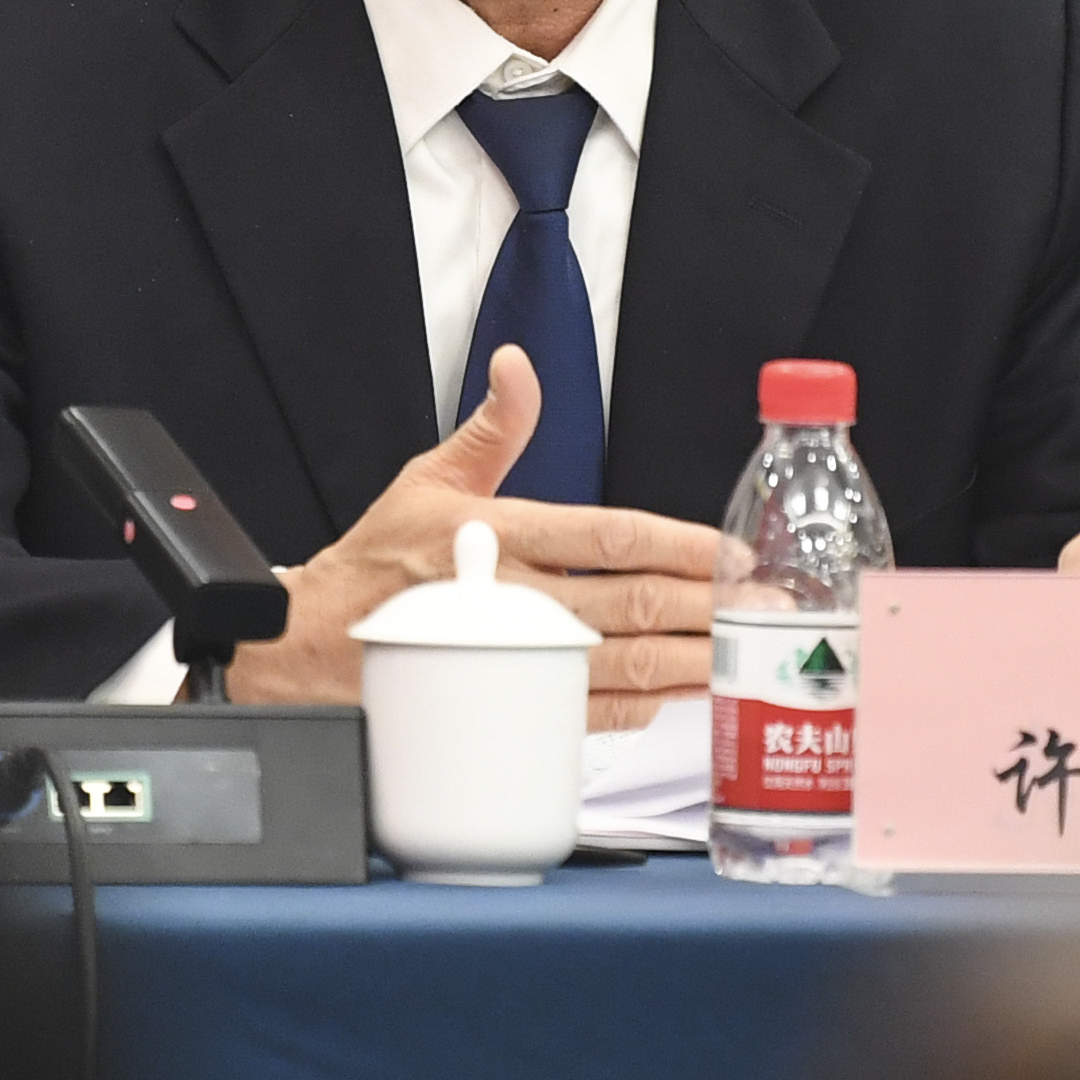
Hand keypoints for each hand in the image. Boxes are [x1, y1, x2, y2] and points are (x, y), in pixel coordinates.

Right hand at [225, 347, 723, 731]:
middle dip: (710, 605)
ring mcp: (513, 660)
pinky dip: (647, 705)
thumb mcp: (427, 480)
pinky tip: (689, 692)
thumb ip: (492, 427)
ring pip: (625, 666)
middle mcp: (511, 599)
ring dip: (695, 660)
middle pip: (632, 604)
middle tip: (771, 605)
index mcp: (498, 534)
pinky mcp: (509, 706)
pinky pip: (594, 713)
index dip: (681, 544)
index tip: (732, 549)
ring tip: (749, 651)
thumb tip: (519, 366)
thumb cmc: (373, 566)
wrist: (308, 650)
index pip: (611, 535)